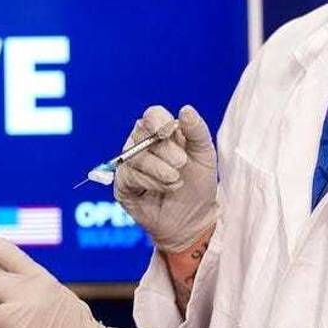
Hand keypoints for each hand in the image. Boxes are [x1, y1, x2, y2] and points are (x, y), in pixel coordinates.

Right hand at [114, 105, 218, 252]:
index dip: (157, 121)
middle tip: (182, 163)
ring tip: (176, 180)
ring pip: (135, 156)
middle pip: (141, 133)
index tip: (168, 131)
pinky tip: (165, 189)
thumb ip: (197, 131)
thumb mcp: (205, 155)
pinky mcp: (122, 184)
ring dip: (160, 170)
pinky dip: (150, 183)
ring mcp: (129, 164)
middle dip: (164, 150)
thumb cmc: (198, 184)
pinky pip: (129, 176)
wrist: (193, 218)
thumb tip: (185, 109)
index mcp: (162, 132)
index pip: (152, 115)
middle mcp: (141, 144)